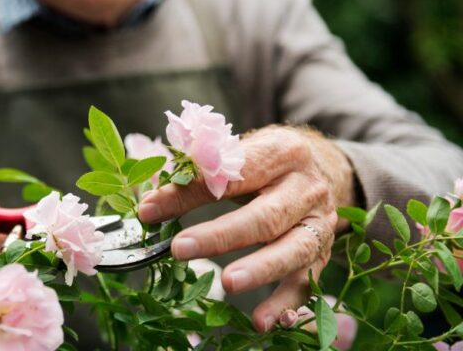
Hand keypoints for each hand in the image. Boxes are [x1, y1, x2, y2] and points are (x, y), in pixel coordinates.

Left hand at [138, 125, 355, 331]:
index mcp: (281, 153)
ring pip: (292, 250)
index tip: (150, 209)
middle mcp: (306, 187)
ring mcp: (319, 223)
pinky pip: (306, 281)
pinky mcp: (323, 252)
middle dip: (221, 235)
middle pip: (265, 215)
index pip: (232, 174)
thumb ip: (198, 174)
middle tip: (181, 249)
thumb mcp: (240, 154)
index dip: (190, 192)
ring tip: (228, 283)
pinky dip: (285, 304)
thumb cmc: (268, 162)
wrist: (324, 168)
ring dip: (259, 270)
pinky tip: (261, 322)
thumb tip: (151, 202)